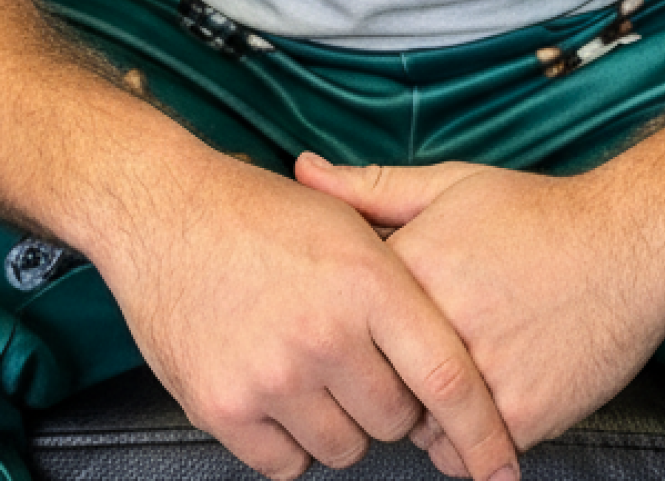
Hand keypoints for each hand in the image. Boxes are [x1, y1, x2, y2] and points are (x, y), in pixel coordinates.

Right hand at [87, 149, 520, 480]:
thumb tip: (458, 336)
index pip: (446, 377)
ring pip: (344, 447)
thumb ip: (403, 278)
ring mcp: (272, 375)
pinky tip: (278, 392)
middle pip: (396, 421)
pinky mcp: (224, 407)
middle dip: (391, 404)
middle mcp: (325, 334)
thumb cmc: (260, 213)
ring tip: (314, 370)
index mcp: (367, 281)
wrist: (162, 210)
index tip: (502, 468)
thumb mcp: (346, 221)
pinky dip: (290, 440)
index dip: (481, 432)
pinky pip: (286, 464)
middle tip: (362, 366)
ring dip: (339, 423)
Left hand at [295, 152, 664, 473]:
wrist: (630, 242)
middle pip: (376, 382)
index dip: (358, 330)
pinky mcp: (520, 415)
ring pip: (416, 427)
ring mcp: (481, 376)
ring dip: (426, 415)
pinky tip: (488, 394)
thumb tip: (302, 170)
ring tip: (457, 373)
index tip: (375, 325)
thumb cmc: (536, 213)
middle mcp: (439, 326)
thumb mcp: (450, 185)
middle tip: (418, 355)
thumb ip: (369, 189)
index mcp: (411, 269)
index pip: (345, 325)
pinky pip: (462, 454)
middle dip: (387, 377)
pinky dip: (466, 439)